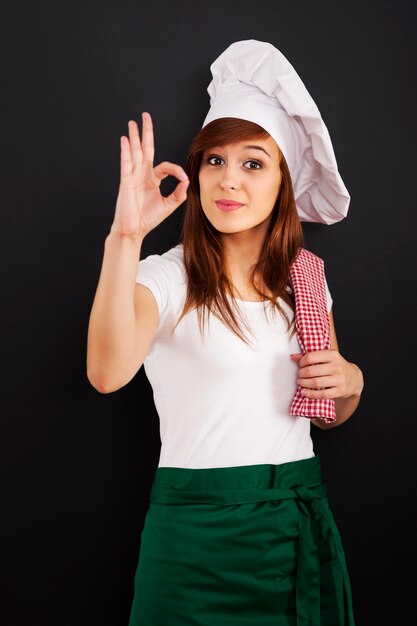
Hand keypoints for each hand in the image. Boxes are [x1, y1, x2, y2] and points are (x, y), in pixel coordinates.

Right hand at [110, 112, 189, 238]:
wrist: (134, 230)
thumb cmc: (148, 219)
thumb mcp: (168, 206)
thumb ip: (178, 194)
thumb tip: (187, 181)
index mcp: (152, 180)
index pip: (165, 166)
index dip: (176, 170)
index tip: (183, 179)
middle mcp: (142, 175)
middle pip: (145, 149)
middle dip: (146, 133)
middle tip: (145, 116)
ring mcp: (133, 177)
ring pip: (135, 152)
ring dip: (134, 137)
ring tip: (133, 123)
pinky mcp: (126, 181)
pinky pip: (126, 163)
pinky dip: (126, 151)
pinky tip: (125, 139)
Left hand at [290, 350, 363, 399]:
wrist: (354, 378)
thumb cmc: (336, 366)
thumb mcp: (327, 358)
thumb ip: (310, 356)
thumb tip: (293, 357)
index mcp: (333, 355)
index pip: (311, 357)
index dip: (301, 362)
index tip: (300, 365)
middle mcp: (337, 366)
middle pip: (311, 371)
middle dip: (301, 374)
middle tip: (299, 375)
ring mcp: (340, 379)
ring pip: (316, 383)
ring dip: (304, 383)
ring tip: (300, 383)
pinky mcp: (340, 391)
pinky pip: (322, 394)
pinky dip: (310, 394)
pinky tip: (304, 392)